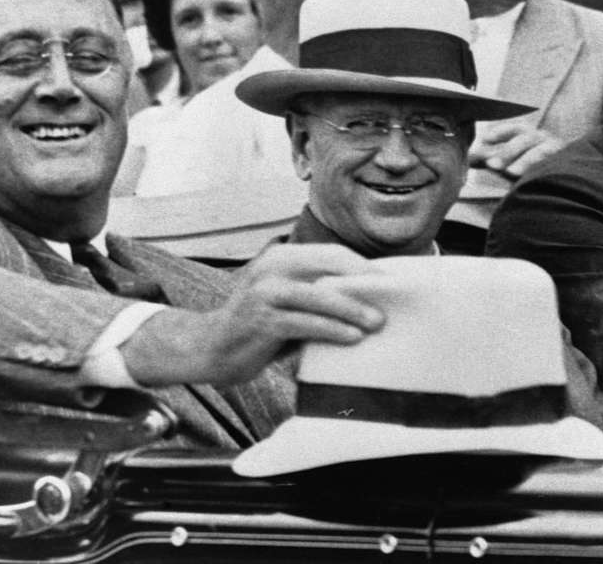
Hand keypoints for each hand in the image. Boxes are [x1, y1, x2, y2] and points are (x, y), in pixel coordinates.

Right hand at [122, 243, 385, 385]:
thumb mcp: (288, 302)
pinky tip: (352, 337)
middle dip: (364, 284)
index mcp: (281, 257)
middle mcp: (272, 267)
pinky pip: (304, 322)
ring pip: (319, 296)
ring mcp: (264, 292)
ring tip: (378, 323)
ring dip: (353, 310)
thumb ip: (317, 295)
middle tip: (392, 302)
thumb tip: (368, 300)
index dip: (362, 267)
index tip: (391, 284)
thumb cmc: (259, 327)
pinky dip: (332, 330)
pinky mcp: (261, 319)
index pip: (331, 254)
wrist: (210, 348)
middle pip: (329, 266)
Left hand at [468, 118, 565, 179]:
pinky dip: (542, 170)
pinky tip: (532, 178)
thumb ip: (489, 157)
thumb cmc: (527, 166)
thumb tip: (467, 158)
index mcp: (528, 135)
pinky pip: (554, 165)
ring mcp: (555, 150)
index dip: (502, 132)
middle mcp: (542, 139)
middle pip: (525, 139)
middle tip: (492, 164)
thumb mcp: (507, 161)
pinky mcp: (564, 164)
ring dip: (524, 161)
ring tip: (511, 172)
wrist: (557, 180)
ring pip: (540, 152)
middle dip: (508, 151)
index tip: (486, 139)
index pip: (515, 128)